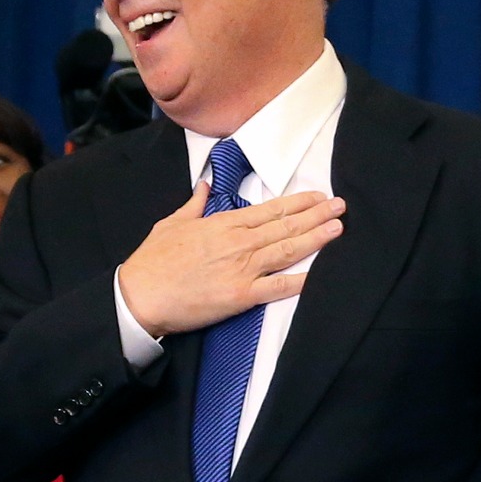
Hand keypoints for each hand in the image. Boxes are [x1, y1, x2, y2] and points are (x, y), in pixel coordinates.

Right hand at [119, 183, 345, 336]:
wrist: (139, 296)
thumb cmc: (152, 261)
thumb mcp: (172, 223)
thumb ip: (194, 204)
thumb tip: (205, 186)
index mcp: (224, 223)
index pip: (270, 209)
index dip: (298, 203)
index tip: (318, 197)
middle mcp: (239, 242)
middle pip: (286, 226)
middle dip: (317, 215)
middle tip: (341, 207)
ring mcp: (242, 268)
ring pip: (288, 250)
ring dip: (317, 238)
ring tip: (338, 228)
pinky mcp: (241, 296)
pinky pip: (279, 287)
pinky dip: (302, 280)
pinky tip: (321, 272)